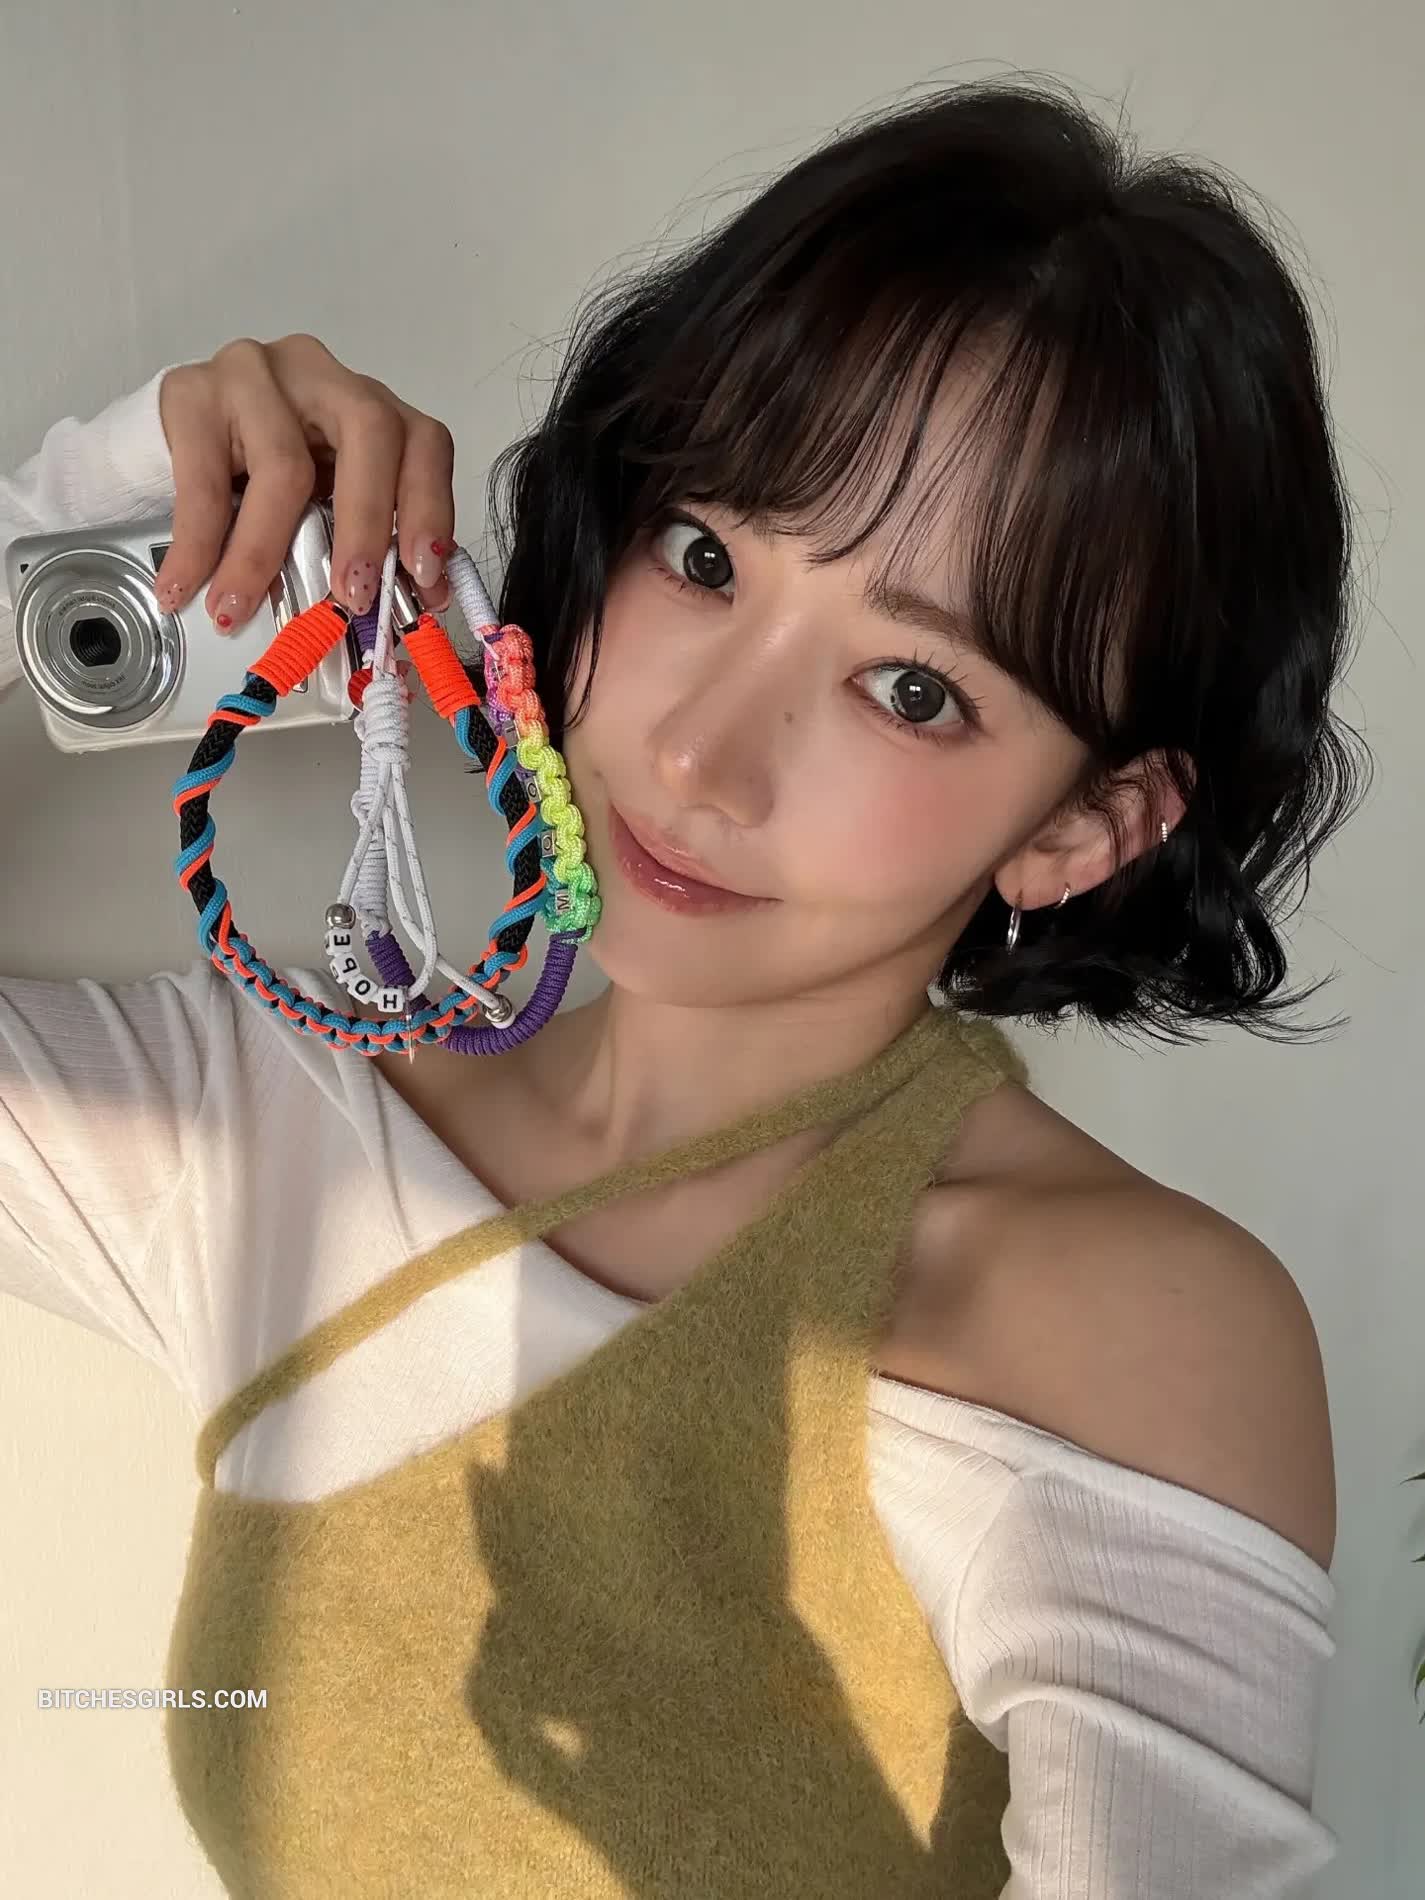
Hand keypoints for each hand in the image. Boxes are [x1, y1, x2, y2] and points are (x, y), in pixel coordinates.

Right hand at [152, 333, 456, 629]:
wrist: (168, 444)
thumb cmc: (259, 479)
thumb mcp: (324, 505)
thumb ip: (369, 544)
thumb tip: (414, 605)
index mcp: (368, 405)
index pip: (423, 441)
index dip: (431, 508)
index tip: (425, 577)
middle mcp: (321, 376)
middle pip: (370, 433)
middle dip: (368, 524)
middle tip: (352, 597)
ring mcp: (255, 375)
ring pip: (283, 462)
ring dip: (262, 552)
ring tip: (238, 611)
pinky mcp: (192, 392)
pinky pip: (203, 479)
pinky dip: (198, 545)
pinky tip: (184, 587)